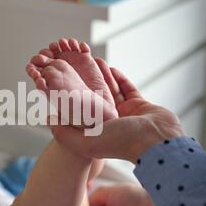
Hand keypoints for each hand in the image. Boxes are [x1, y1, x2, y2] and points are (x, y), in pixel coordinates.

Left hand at [49, 58, 184, 162]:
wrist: (156, 141)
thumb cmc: (122, 143)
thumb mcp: (86, 142)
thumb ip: (65, 134)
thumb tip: (49, 120)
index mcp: (97, 132)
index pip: (79, 112)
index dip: (70, 98)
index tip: (62, 82)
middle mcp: (110, 123)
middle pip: (94, 99)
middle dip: (86, 83)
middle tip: (76, 67)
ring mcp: (126, 114)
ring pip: (110, 92)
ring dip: (102, 77)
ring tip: (92, 62)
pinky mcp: (140, 106)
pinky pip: (127, 89)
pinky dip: (119, 79)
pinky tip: (110, 69)